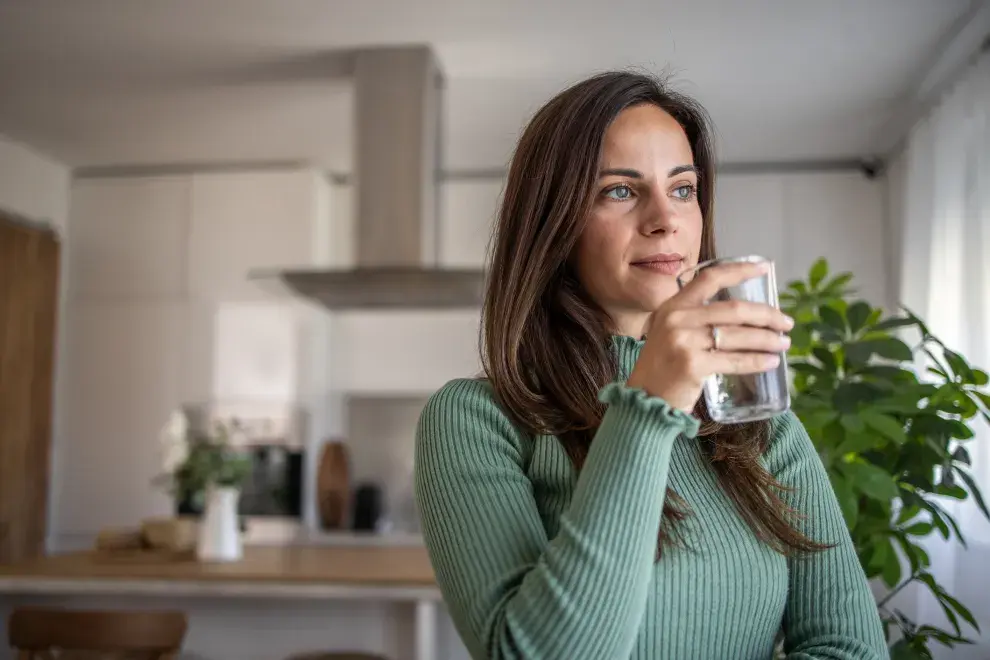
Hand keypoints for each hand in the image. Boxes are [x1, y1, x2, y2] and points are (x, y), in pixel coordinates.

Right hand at [625, 260, 793, 412]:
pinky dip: (757, 361)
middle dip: (766, 315)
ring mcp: (684, 342)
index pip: (709, 278)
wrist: (643, 400)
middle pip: (733, 309)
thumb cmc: (663, 368)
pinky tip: (771, 362)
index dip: (740, 270)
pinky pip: (734, 361)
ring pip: (738, 336)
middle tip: (786, 323)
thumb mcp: (671, 333)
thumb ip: (696, 319)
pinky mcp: (692, 365)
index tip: (765, 267)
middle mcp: (677, 319)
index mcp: (672, 306)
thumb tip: (744, 315)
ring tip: (783, 343)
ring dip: (767, 340)